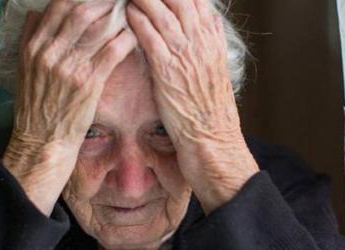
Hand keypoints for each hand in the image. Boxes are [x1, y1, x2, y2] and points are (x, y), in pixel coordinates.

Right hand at [2, 0, 137, 215]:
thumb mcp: (23, 70)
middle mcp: (50, 53)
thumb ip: (29, 39)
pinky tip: (133, 36)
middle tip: (118, 2)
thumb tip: (36, 12)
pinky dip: (124, 39)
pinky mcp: (89, 84)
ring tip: (129, 14)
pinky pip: (112, 51)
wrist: (43, 143)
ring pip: (99, 27)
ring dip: (117, 17)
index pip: (58, 6)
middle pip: (81, 10)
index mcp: (33, 46)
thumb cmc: (36, 108)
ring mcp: (69, 67)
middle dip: (104, 2)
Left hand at [126, 0, 258, 213]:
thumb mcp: (218, 70)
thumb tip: (211, 20)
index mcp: (213, 41)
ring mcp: (185, 55)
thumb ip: (212, 42)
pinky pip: (151, 36)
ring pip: (163, 11)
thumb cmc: (211, 112)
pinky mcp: (168, 70)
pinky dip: (138, 20)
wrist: (212, 141)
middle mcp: (201, 43)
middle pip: (179, 0)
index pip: (196, 2)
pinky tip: (126, 11)